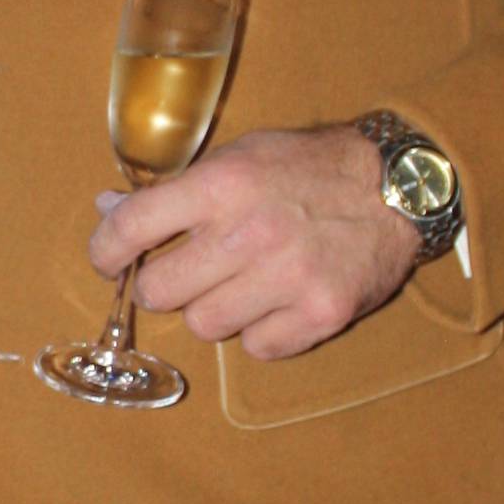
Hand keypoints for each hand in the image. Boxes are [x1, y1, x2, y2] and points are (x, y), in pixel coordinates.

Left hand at [89, 124, 418, 360]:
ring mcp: (288, 279)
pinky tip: (278, 300)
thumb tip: (107, 207)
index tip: (110, 259)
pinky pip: (256, 347)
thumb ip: (176, 188)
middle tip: (186, 272)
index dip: (106, 250)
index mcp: (223, 185)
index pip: (130, 227)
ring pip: (203, 326)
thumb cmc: (308, 169)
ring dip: (213, 309)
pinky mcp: (320, 314)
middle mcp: (251, 233)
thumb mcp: (238, 156)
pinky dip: (260, 331)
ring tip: (242, 282)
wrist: (397, 187)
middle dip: (163, 284)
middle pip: (158, 291)